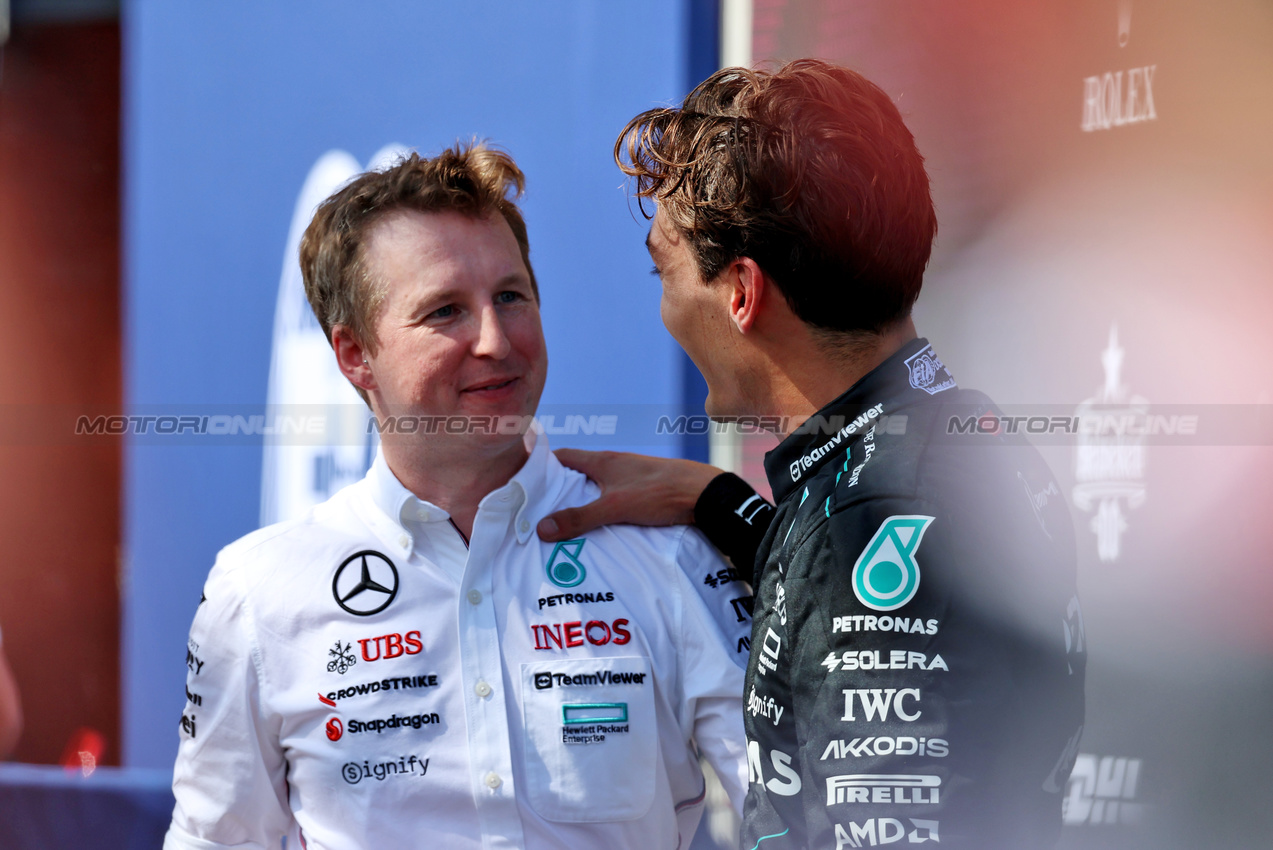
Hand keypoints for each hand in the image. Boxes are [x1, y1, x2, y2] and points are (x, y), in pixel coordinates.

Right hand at [537, 449, 721, 540]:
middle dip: (560, 489)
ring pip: (597, 485)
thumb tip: (541, 528)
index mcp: (603, 460)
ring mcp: (630, 476)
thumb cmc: (660, 492)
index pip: (563, 456)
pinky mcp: (644, 489)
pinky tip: (600, 525)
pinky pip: (614, 495)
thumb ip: (580, 517)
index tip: (526, 484)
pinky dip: (602, 507)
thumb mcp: (615, 507)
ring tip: (566, 523)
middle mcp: (615, 464)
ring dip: (582, 500)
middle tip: (541, 511)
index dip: (542, 467)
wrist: (705, 494)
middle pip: (578, 472)